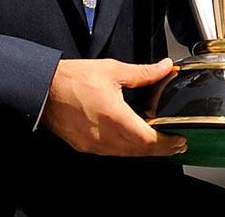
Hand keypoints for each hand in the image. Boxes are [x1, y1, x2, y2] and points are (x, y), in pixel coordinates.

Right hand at [40, 57, 185, 156]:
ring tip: (156, 139)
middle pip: (141, 151)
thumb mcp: (112, 70)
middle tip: (175, 143)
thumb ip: (142, 72)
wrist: (44, 89)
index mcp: (115, 117)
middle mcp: (105, 136)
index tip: (180, 139)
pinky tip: (129, 136)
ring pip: (127, 154)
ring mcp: (94, 145)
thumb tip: (165, 68)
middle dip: (161, 149)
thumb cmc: (73, 78)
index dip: (168, 143)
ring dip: (143, 149)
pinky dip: (126, 148)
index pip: (149, 140)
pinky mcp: (85, 146)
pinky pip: (112, 153)